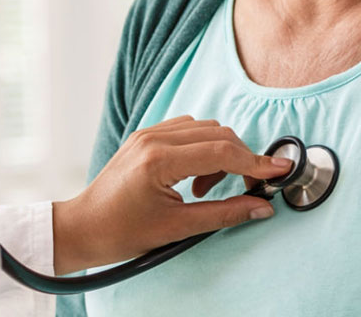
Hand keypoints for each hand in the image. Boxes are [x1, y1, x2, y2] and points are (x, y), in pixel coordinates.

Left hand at [51, 115, 292, 273]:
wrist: (81, 228)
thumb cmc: (120, 233)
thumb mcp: (177, 228)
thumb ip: (225, 213)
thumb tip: (261, 207)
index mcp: (159, 160)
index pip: (222, 151)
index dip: (255, 162)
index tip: (279, 170)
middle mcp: (154, 138)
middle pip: (218, 134)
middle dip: (241, 159)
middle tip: (248, 188)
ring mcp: (148, 133)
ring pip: (205, 128)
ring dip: (220, 153)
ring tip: (207, 189)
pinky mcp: (145, 135)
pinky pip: (188, 130)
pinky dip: (202, 148)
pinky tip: (195, 176)